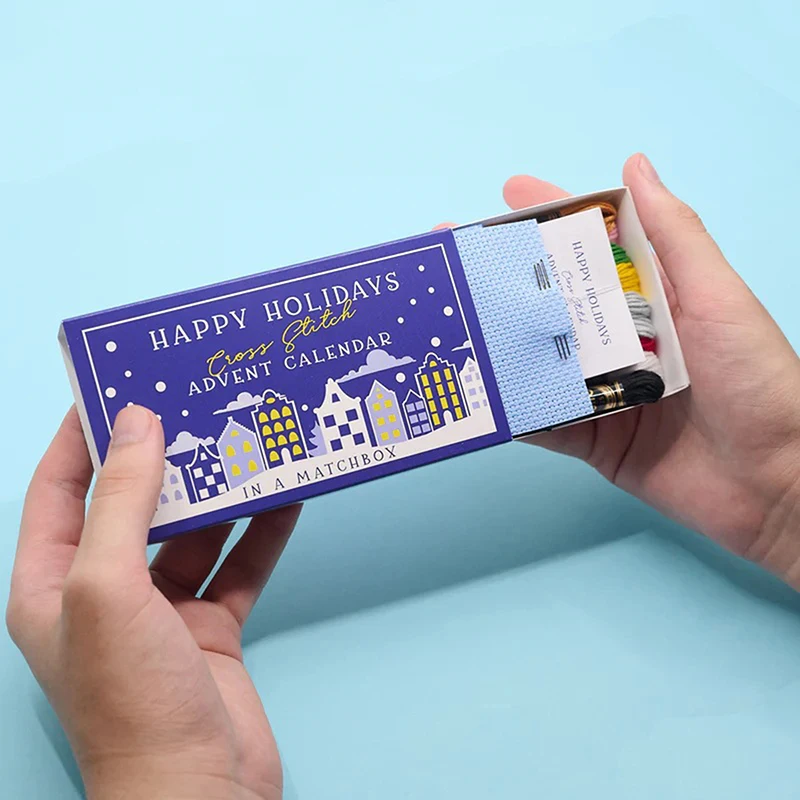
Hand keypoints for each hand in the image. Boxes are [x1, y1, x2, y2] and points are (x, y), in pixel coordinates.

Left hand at [6, 405, 299, 798]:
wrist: (199, 792)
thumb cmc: (133, 700)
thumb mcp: (109, 587)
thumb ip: (122, 501)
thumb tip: (138, 423)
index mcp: (52, 583)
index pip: (61, 489)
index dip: (86, 435)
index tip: (121, 386)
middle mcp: (103, 592)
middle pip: (134, 505)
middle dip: (166, 457)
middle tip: (198, 407)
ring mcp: (160, 611)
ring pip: (192, 533)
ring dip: (221, 494)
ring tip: (248, 444)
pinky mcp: (210, 626)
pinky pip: (238, 565)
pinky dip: (261, 534)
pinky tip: (286, 499)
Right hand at [497, 154, 799, 585]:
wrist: (775, 482)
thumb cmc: (759, 381)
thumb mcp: (717, 297)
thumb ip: (675, 236)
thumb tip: (635, 166)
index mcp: (653, 298)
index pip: (592, 250)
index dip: (551, 219)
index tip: (509, 194)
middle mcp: (622, 341)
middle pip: (553, 304)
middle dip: (506, 281)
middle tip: (455, 261)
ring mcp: (603, 391)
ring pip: (539, 361)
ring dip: (498, 343)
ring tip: (451, 320)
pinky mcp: (594, 439)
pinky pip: (543, 421)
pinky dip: (513, 408)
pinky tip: (479, 390)